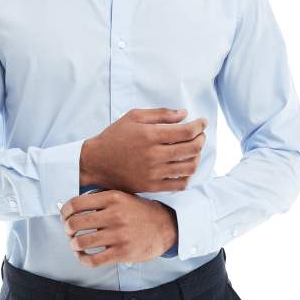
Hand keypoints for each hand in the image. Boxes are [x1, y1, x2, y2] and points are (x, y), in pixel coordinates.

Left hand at [59, 189, 177, 266]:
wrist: (164, 226)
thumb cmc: (139, 212)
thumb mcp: (122, 197)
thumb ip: (100, 199)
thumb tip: (73, 207)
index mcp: (113, 198)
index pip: (77, 203)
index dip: (65, 211)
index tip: (64, 215)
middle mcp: (115, 215)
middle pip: (76, 223)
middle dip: (67, 228)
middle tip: (69, 230)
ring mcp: (119, 235)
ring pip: (82, 242)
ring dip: (73, 244)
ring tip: (75, 243)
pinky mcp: (122, 253)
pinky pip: (93, 260)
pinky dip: (83, 259)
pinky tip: (83, 255)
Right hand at [81, 108, 207, 193]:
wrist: (97, 162)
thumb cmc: (115, 136)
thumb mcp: (134, 117)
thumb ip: (160, 114)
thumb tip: (184, 114)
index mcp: (150, 135)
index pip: (186, 132)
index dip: (199, 126)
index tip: (203, 122)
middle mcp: (154, 155)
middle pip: (191, 149)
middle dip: (201, 139)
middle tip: (201, 134)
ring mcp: (153, 173)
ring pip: (189, 167)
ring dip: (197, 157)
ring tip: (194, 150)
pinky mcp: (152, 186)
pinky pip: (179, 184)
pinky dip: (188, 175)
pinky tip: (185, 166)